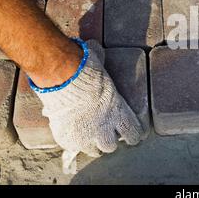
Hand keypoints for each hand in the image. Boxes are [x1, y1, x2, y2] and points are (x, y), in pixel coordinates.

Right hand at [33, 40, 142, 170]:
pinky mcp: (68, 138)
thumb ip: (102, 62)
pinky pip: (74, 147)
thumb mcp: (100, 67)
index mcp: (118, 112)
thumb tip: (95, 47)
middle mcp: (105, 127)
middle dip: (110, 141)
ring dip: (94, 146)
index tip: (135, 137)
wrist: (63, 78)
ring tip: (91, 141)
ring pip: (95, 150)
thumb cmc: (86, 69)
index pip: (133, 132)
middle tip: (107, 136)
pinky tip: (72, 137)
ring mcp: (86, 135)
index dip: (134, 136)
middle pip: (112, 145)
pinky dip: (73, 143)